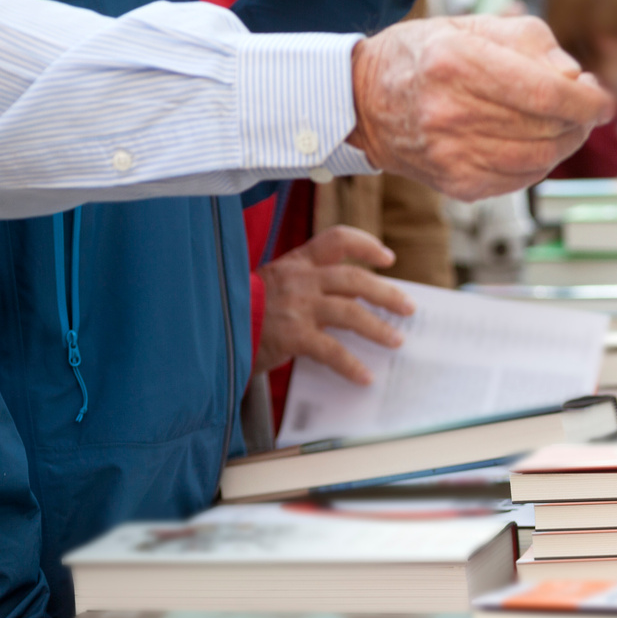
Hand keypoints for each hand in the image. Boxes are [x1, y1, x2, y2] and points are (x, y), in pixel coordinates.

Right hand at [254, 225, 414, 383]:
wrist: (207, 327)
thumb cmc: (243, 311)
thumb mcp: (273, 286)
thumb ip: (306, 289)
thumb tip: (350, 306)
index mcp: (295, 262)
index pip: (336, 240)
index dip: (365, 246)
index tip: (388, 258)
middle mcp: (299, 279)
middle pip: (354, 279)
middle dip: (386, 293)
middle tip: (408, 307)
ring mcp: (296, 306)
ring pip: (350, 312)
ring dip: (378, 328)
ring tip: (396, 340)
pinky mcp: (292, 335)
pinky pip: (332, 351)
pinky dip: (351, 365)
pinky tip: (365, 377)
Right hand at [348, 16, 616, 200]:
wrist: (365, 104)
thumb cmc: (423, 58)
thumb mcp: (473, 27)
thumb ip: (532, 43)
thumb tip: (577, 80)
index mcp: (457, 62)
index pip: (547, 94)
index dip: (588, 102)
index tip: (606, 101)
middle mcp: (451, 112)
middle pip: (549, 129)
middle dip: (580, 121)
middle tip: (586, 110)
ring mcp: (452, 154)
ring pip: (540, 159)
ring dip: (565, 143)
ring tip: (563, 125)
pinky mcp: (457, 184)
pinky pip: (521, 179)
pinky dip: (540, 162)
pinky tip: (534, 143)